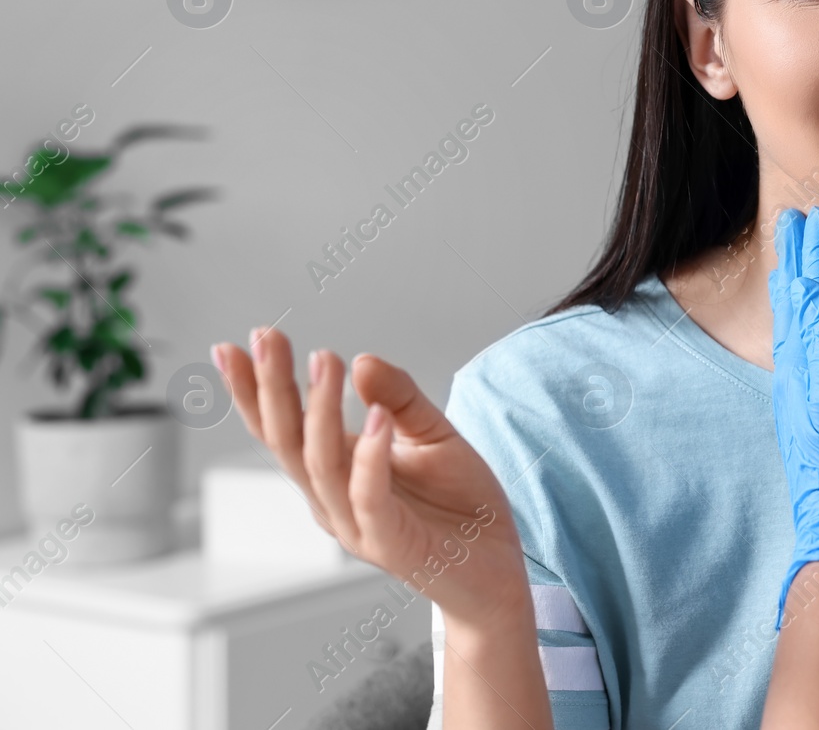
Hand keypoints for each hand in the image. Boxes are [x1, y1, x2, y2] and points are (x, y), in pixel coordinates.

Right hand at [213, 328, 529, 630]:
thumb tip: (361, 361)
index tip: (236, 344)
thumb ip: (399, 398)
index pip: (283, 427)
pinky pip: (369, 498)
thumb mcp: (434, 434)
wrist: (497, 567)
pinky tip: (375, 420)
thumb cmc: (462, 505)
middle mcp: (334, 499)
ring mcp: (356, 525)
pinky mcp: (390, 545)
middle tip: (266, 337)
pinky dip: (369, 458)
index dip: (256, 389)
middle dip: (271, 388)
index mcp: (337, 471)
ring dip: (319, 411)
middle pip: (288, 442)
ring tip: (325, 360)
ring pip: (322, 466)